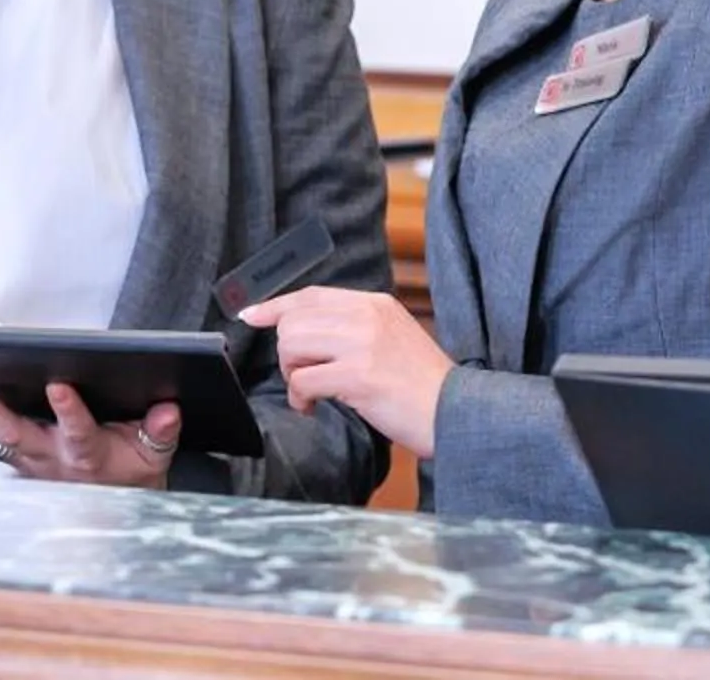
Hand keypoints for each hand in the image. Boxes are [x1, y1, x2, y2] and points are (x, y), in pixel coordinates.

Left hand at [0, 380, 180, 487]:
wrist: (112, 498)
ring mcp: (15, 457)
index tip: (61, 387)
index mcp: (85, 452)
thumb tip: (169, 409)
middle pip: (10, 433)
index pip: (80, 431)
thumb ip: (160, 430)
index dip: (71, 411)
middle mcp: (43, 456)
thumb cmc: (128, 464)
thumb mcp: (154, 451)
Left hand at [238, 286, 449, 458]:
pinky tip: (313, 408)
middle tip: (302, 377)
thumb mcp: (390, 337)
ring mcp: (363, 344)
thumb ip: (352, 326)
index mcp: (374, 304)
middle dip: (287, 353)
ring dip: (291, 374)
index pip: (310, 295)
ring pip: (292, 345)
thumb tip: (298, 327)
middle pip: (293, 321)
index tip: (251, 315)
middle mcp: (367, 317)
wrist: (459, 413)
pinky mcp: (359, 376)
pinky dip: (299, 398)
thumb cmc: (421, 384)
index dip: (275, 306)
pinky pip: (303, 380)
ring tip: (309, 392)